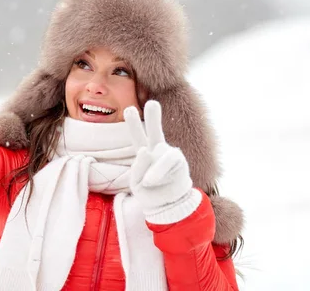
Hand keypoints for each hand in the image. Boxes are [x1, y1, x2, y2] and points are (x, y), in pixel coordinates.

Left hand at [124, 100, 198, 222]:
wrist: (168, 207)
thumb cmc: (149, 193)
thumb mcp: (136, 183)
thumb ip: (139, 167)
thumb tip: (146, 151)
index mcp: (144, 152)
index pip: (138, 135)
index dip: (134, 123)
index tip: (130, 108)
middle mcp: (157, 150)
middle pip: (155, 131)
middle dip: (154, 118)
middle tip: (152, 103)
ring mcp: (169, 157)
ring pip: (165, 153)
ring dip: (156, 169)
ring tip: (148, 182)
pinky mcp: (180, 164)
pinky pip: (170, 164)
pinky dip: (161, 173)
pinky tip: (156, 182)